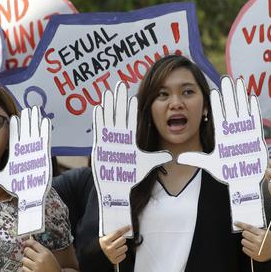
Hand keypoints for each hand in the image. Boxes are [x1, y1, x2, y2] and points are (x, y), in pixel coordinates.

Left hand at [0, 106, 50, 234]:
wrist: (28, 195)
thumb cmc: (17, 187)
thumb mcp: (0, 178)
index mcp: (16, 154)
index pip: (15, 137)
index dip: (15, 127)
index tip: (13, 117)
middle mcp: (26, 150)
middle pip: (26, 131)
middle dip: (27, 119)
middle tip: (28, 108)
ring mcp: (35, 151)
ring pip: (35, 132)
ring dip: (35, 120)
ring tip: (35, 109)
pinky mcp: (43, 155)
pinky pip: (44, 140)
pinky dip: (44, 130)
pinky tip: (44, 121)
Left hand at [21, 238, 61, 271]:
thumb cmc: (52, 265)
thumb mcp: (49, 255)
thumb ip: (40, 249)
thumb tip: (29, 244)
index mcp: (45, 253)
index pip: (34, 244)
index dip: (28, 242)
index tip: (25, 243)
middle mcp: (40, 259)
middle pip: (27, 250)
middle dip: (27, 251)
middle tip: (29, 254)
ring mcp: (36, 267)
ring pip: (24, 260)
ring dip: (26, 260)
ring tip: (30, 262)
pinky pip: (23, 268)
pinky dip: (25, 268)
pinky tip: (30, 268)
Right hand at [91, 82, 171, 236]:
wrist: (118, 187)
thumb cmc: (131, 176)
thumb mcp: (147, 164)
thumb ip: (158, 158)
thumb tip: (171, 155)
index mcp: (129, 139)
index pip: (131, 120)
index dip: (132, 108)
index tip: (133, 96)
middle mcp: (119, 137)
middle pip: (119, 113)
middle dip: (120, 99)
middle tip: (120, 84)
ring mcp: (109, 140)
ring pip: (108, 118)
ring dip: (109, 105)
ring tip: (109, 91)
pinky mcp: (101, 145)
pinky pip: (100, 129)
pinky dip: (99, 118)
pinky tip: (99, 107)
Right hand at [98, 225, 130, 264]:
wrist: (96, 257)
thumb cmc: (101, 246)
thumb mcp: (104, 238)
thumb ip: (112, 234)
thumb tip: (122, 230)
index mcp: (105, 241)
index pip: (118, 232)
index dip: (125, 229)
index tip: (129, 227)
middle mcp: (109, 248)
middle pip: (123, 239)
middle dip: (122, 239)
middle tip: (118, 241)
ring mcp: (112, 255)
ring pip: (125, 247)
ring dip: (122, 247)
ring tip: (117, 247)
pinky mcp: (115, 260)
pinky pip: (124, 255)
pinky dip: (121, 254)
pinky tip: (117, 253)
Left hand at [178, 77, 267, 227]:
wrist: (243, 180)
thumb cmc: (227, 172)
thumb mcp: (210, 164)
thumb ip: (196, 159)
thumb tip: (179, 158)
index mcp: (222, 135)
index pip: (218, 115)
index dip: (216, 104)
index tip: (213, 91)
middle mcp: (233, 130)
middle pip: (230, 107)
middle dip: (228, 93)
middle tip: (225, 78)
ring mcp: (245, 131)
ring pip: (242, 109)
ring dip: (240, 96)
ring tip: (238, 82)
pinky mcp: (255, 136)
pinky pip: (254, 119)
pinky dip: (253, 108)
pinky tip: (251, 97)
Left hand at [235, 221, 270, 261]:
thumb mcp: (267, 233)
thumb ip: (257, 230)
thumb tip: (246, 227)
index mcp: (262, 234)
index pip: (249, 227)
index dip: (241, 224)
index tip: (236, 223)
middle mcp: (259, 241)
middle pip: (244, 234)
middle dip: (246, 234)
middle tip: (250, 236)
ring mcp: (256, 248)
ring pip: (243, 241)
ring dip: (246, 241)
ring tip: (252, 242)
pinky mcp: (254, 255)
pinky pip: (244, 249)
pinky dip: (246, 247)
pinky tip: (252, 247)